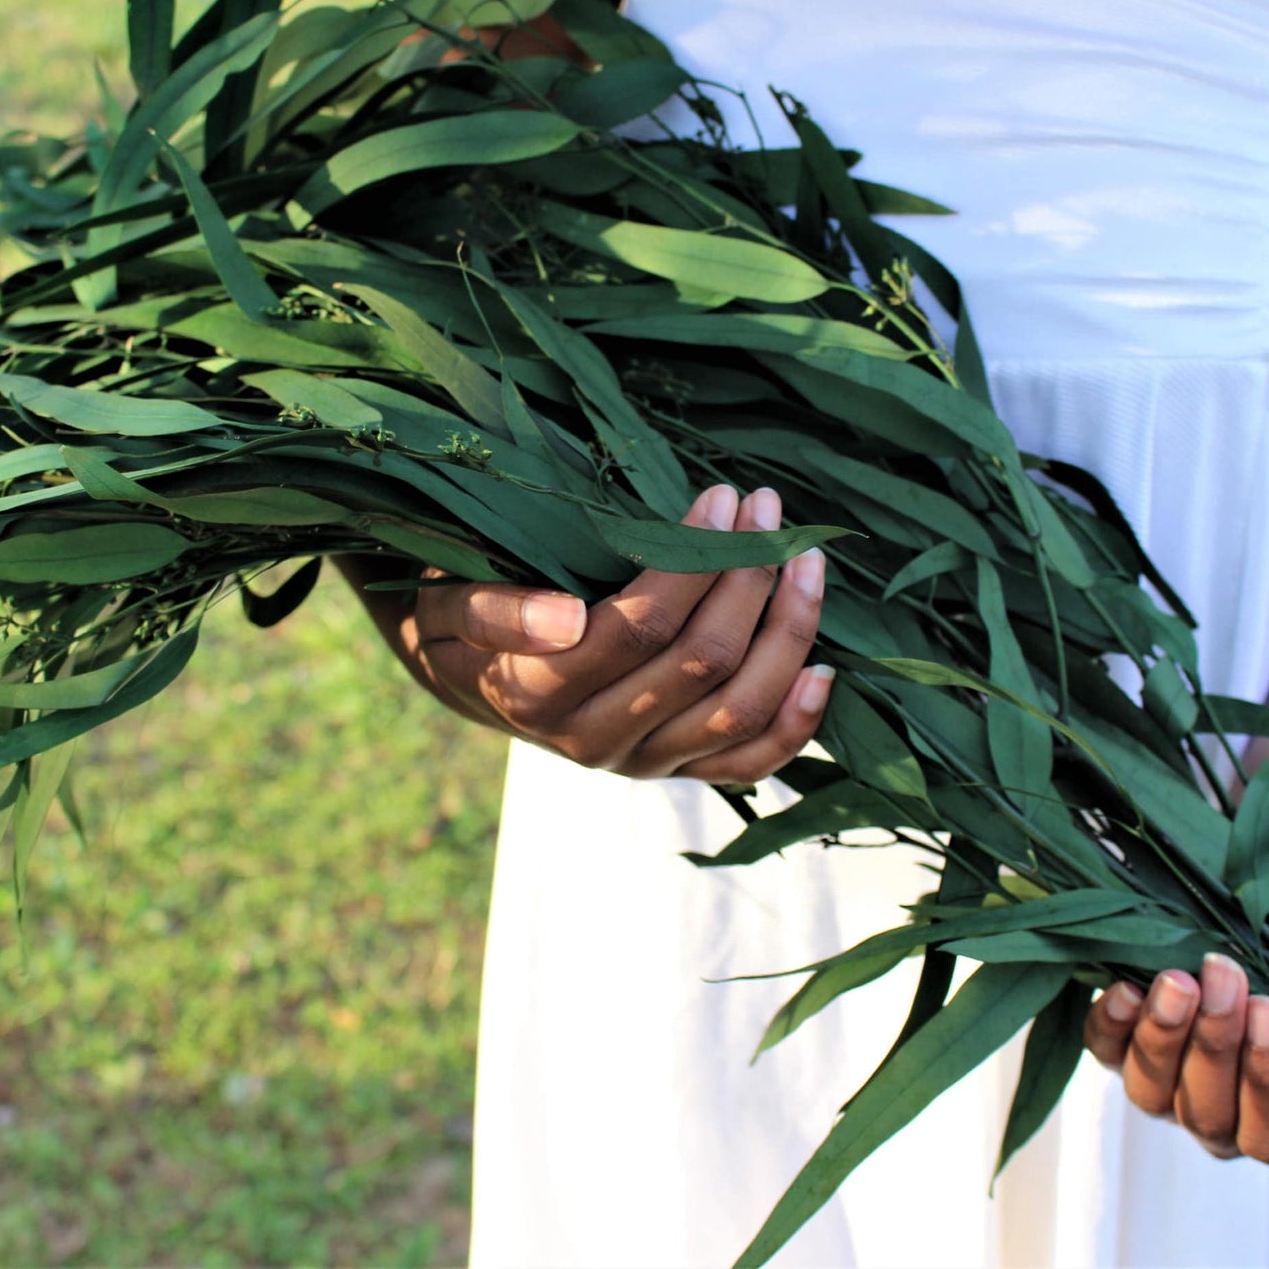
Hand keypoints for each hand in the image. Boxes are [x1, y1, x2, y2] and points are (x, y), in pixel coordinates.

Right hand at [379, 482, 832, 782]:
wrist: (460, 679)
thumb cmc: (456, 619)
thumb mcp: (444, 605)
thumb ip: (493, 611)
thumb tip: (567, 619)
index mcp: (537, 696)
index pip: (639, 626)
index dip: (692, 561)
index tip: (721, 496)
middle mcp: (594, 741)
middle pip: (701, 662)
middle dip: (747, 575)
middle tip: (765, 505)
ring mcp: (641, 763)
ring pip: (739, 708)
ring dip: (786, 631)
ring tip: (806, 559)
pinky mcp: (674, 772)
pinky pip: (750, 764)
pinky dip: (796, 724)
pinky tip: (823, 670)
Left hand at [1081, 859, 1268, 1261]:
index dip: (1267, 1078)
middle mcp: (1227, 1119)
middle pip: (1205, 1114)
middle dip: (1216, 1044)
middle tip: (1230, 978)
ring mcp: (1174, 1081)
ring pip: (1152, 1092)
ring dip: (1164, 1035)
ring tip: (1182, 978)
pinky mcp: (1132, 1039)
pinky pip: (1108, 1050)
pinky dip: (1113, 1024)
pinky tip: (1128, 987)